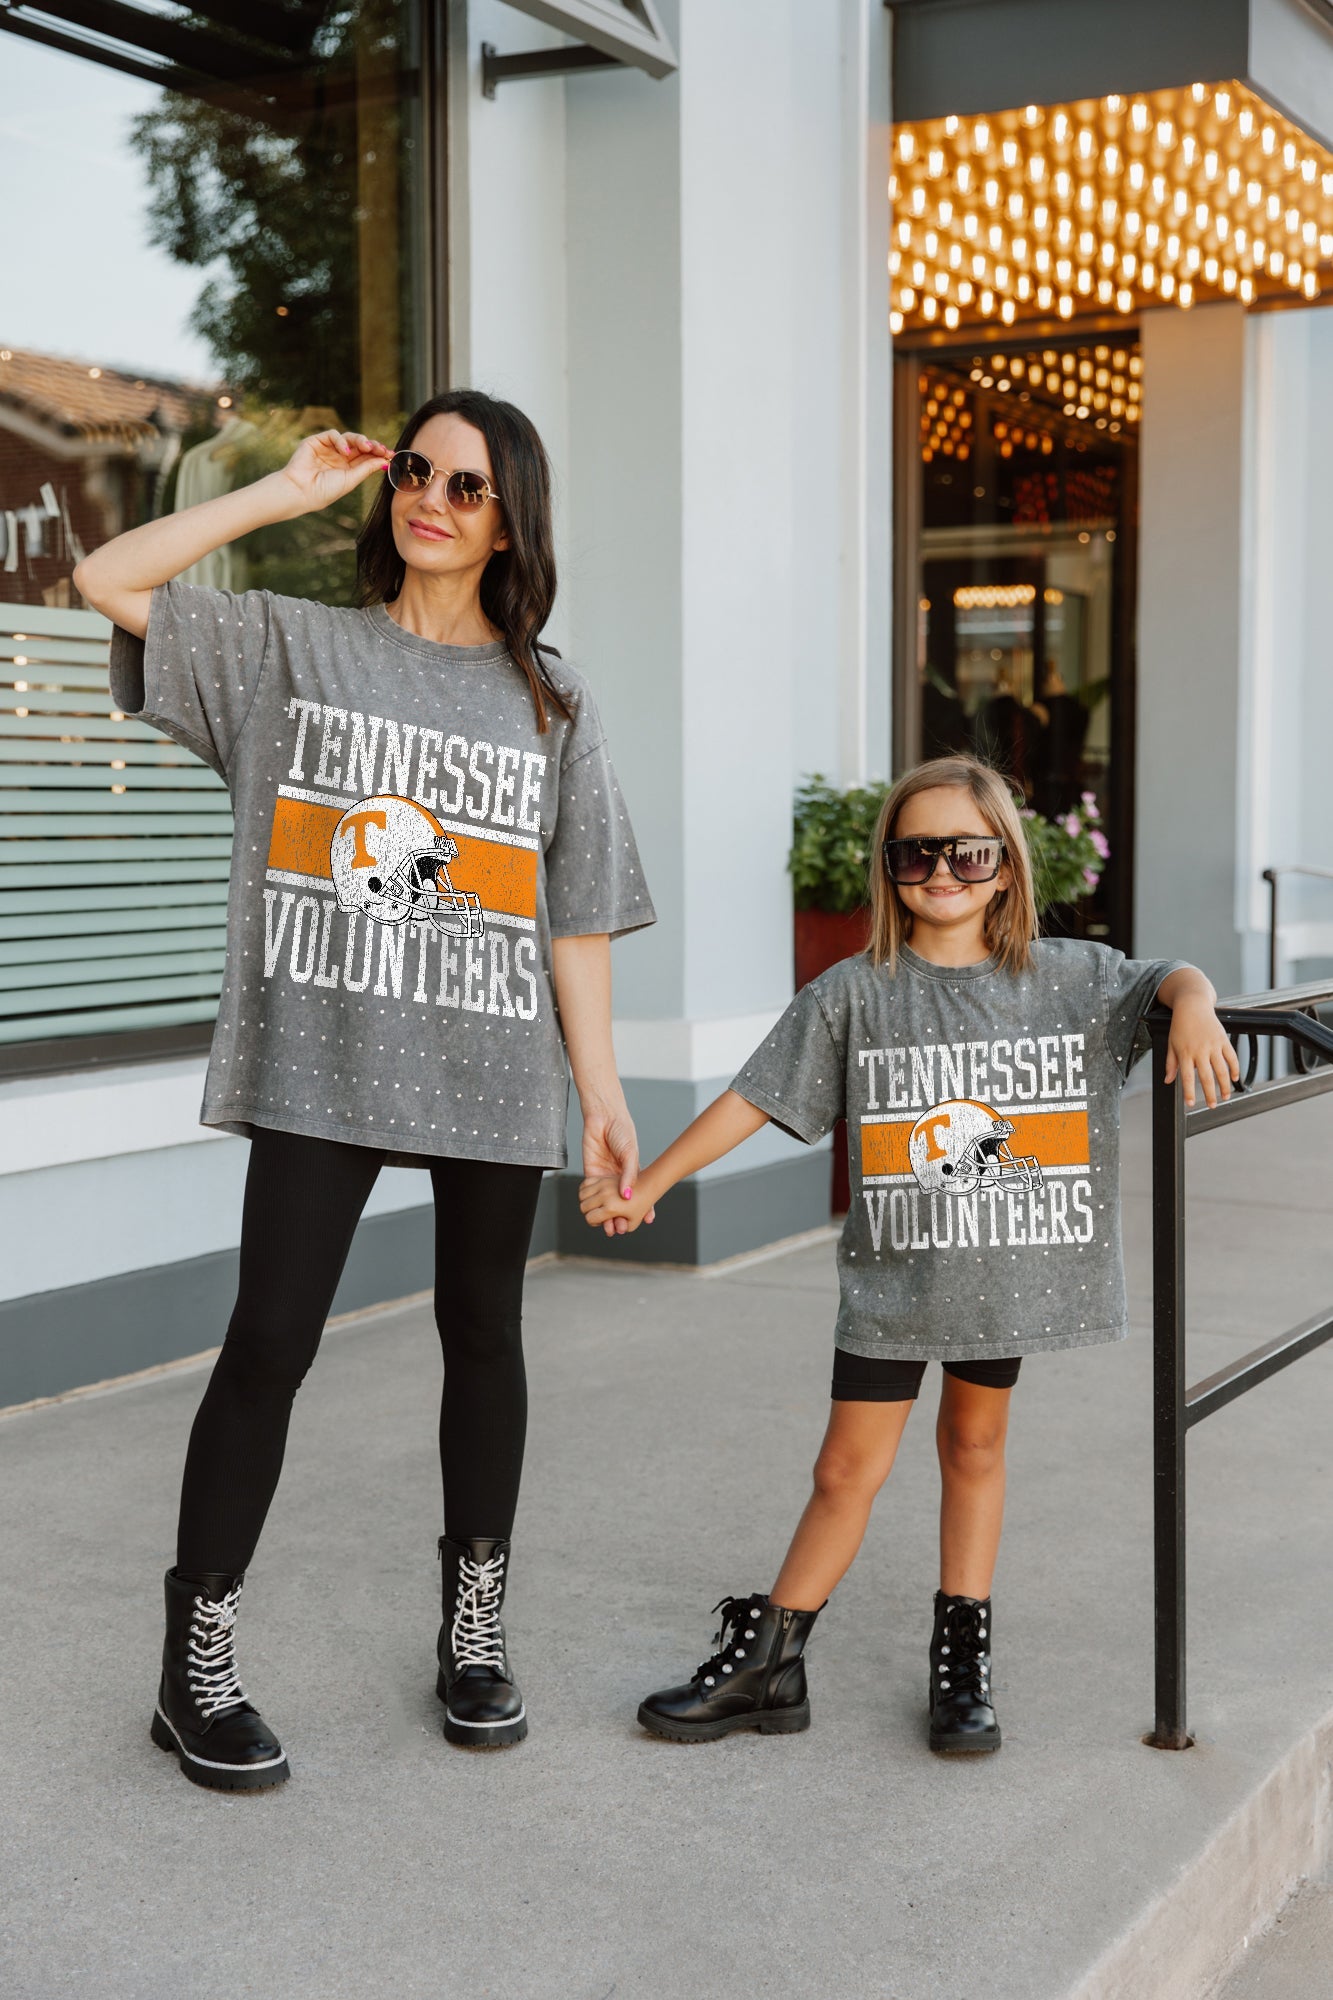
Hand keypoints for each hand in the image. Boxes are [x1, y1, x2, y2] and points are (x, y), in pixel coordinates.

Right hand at [278, 430, 393, 513]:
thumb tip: (385, 460)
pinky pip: (333, 435)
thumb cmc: (325, 490)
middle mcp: (338, 458)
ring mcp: (328, 449)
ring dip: (361, 440)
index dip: (378, 455)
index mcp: (347, 470)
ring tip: (367, 447)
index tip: (391, 455)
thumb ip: (367, 468)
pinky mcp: (316, 441)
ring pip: (349, 438)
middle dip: (373, 446)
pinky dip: (341, 440)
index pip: (366, 458)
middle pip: (360, 446)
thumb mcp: (351, 480)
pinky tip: (345, 451)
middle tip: (382, 449)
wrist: (301, 490)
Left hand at [580, 1104, 654, 1234]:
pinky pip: (591, 1192)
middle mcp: (618, 1177)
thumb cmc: (621, 1132)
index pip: (639, 1193)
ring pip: (606, 1202)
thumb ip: (629, 1175)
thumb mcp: (629, 1153)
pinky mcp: (590, 1173)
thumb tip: (626, 1196)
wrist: (603, 1117)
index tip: (647, 1220)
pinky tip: (598, 1216)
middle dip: (623, 1216)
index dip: (644, 1207)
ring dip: (608, 1216)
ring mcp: (604, 1176)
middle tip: (624, 1229)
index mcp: (631, 1171)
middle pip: (621, 1202)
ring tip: (612, 1229)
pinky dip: (595, 1205)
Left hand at [1164, 999, 1240, 1107]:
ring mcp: (1213, 1045)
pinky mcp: (1223, 1040)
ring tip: (1225, 1096)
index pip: (1187, 1077)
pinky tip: (1234, 1078)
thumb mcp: (1171, 1044)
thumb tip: (1168, 1081)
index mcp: (1185, 1053)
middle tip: (1213, 1106)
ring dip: (1225, 1086)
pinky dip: (1234, 1069)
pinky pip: (1232, 1057)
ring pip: (1221, 1070)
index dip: (1189, 1092)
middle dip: (1210, 1094)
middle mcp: (1200, 1051)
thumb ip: (1171, 1064)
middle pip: (1206, 1077)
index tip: (1191, 1104)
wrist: (1192, 1005)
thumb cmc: (1180, 1026)